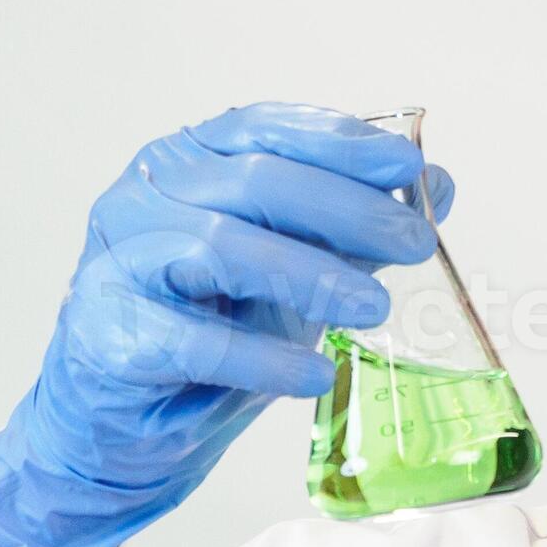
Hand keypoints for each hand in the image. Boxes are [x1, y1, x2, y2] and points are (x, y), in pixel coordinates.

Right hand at [0, 104, 454, 546]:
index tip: (408, 167)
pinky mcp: (107, 331)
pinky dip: (262, 358)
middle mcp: (147, 193)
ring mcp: (119, 258)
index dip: (341, 142)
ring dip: (311, 274)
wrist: (124, 419)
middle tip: (415, 242)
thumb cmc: (207, 328)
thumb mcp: (294, 271)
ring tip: (374, 307)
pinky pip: (193, 339)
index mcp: (190, 160)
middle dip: (346, 208)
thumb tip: (440, 187)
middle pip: (254, 181)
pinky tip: (314, 374)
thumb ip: (356, 228)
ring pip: (222, 246)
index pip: (266, 128)